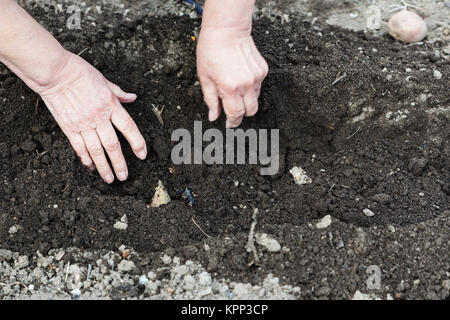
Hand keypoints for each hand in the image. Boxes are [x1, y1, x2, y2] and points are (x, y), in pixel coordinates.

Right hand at [38, 52, 146, 183]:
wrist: (54, 72)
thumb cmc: (79, 72)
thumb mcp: (105, 80)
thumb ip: (119, 93)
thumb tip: (133, 98)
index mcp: (110, 105)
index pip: (128, 127)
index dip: (137, 143)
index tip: (142, 155)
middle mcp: (99, 117)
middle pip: (112, 145)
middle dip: (119, 163)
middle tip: (124, 177)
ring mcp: (83, 124)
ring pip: (96, 151)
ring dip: (104, 167)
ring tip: (109, 179)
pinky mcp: (69, 127)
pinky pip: (79, 147)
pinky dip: (86, 158)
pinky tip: (90, 167)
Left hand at [196, 28, 268, 127]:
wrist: (227, 30)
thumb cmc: (211, 51)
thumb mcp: (205, 78)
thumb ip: (211, 100)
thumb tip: (214, 116)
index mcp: (230, 88)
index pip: (236, 114)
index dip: (233, 121)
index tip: (230, 123)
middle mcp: (246, 84)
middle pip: (251, 111)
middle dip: (242, 114)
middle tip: (233, 111)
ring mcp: (256, 77)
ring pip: (256, 99)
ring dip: (247, 100)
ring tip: (235, 90)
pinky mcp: (263, 70)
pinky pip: (259, 86)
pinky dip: (251, 87)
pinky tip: (241, 77)